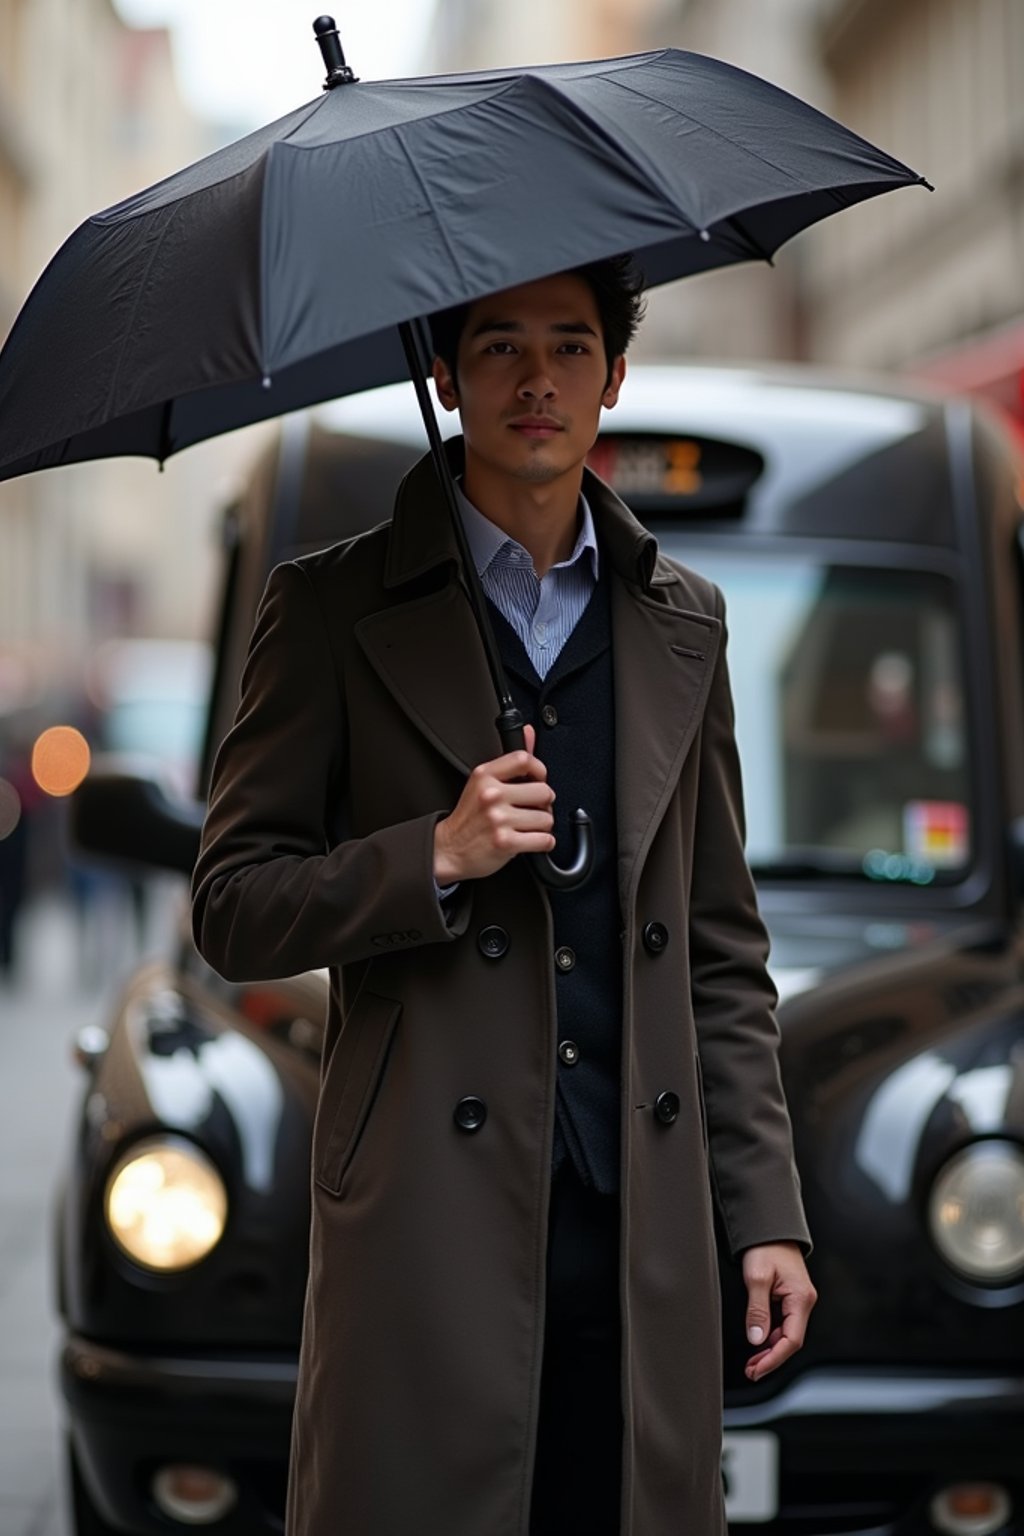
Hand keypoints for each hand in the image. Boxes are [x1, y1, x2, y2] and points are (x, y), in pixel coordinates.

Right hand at [434, 723, 554, 881]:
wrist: (449, 849)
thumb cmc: (468, 818)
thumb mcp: (482, 783)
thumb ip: (510, 761)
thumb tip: (529, 733)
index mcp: (485, 776)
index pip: (524, 759)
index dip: (540, 770)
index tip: (538, 780)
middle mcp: (491, 795)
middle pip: (544, 792)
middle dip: (544, 804)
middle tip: (532, 810)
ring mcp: (498, 819)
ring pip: (546, 818)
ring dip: (543, 826)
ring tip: (527, 827)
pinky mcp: (505, 842)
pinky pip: (544, 840)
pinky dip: (543, 843)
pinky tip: (530, 840)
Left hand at [740, 1242, 815, 1381]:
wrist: (769, 1228)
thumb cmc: (766, 1247)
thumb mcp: (756, 1278)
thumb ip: (757, 1310)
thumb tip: (756, 1339)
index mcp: (801, 1298)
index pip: (791, 1340)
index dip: (774, 1359)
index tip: (757, 1369)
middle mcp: (804, 1302)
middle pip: (790, 1340)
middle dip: (771, 1358)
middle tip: (751, 1370)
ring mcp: (798, 1300)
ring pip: (787, 1334)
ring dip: (770, 1349)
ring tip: (752, 1361)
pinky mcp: (791, 1297)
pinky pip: (783, 1323)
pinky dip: (771, 1336)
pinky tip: (759, 1343)